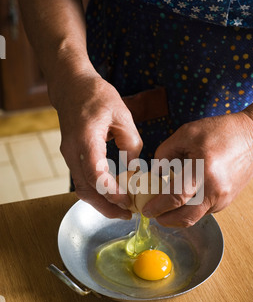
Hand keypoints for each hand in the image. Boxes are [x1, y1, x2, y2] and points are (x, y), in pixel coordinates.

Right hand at [53, 71, 142, 218]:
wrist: (71, 87)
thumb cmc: (96, 96)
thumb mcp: (123, 115)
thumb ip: (131, 143)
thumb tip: (134, 169)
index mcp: (86, 138)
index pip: (94, 173)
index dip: (110, 191)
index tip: (126, 200)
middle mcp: (73, 151)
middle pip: (85, 189)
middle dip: (106, 206)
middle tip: (127, 214)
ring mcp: (69, 156)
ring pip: (82, 189)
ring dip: (100, 202)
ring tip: (122, 209)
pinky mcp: (72, 158)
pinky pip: (82, 181)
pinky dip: (96, 192)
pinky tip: (112, 195)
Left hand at [142, 112, 252, 226]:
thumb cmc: (221, 132)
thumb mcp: (187, 133)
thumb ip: (165, 152)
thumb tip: (154, 172)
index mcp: (203, 170)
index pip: (175, 197)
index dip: (157, 206)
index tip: (145, 209)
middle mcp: (215, 190)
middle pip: (185, 217)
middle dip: (164, 220)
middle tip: (153, 214)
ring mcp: (222, 199)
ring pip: (194, 218)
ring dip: (176, 217)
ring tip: (164, 207)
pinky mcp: (226, 202)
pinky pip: (203, 211)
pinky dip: (189, 209)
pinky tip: (182, 199)